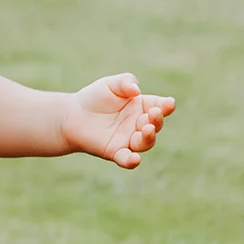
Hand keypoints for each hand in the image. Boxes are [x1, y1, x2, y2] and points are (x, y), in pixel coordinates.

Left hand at [61, 74, 175, 168]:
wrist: (73, 115)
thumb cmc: (95, 98)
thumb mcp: (110, 84)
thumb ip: (125, 82)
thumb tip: (136, 90)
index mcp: (141, 107)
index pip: (159, 106)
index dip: (166, 106)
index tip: (169, 104)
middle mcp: (138, 124)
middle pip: (155, 125)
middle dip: (157, 120)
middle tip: (154, 114)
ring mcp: (129, 140)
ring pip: (145, 143)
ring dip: (149, 137)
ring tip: (147, 129)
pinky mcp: (116, 152)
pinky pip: (127, 160)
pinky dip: (132, 161)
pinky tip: (135, 159)